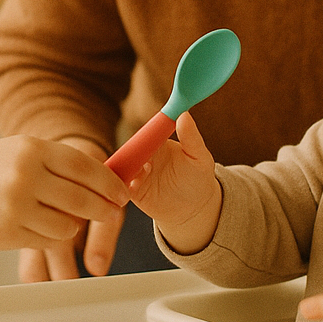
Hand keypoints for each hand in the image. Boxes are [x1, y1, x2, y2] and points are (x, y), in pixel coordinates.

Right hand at [18, 137, 123, 280]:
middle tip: (111, 212)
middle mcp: (25, 175)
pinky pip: (48, 241)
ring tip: (61, 216)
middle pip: (81, 199)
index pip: (84, 167)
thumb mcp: (20, 151)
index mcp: (32, 149)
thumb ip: (58, 161)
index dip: (108, 182)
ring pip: (68, 225)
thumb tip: (105, 178)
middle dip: (102, 209)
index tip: (121, 193)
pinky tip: (39, 225)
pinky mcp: (9, 232)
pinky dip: (51, 236)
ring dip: (73, 225)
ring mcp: (16, 206)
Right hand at [127, 112, 220, 255]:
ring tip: (142, 171)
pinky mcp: (133, 191)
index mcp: (158, 143)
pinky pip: (123, 185)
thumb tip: (184, 114)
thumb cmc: (197, 177)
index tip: (145, 139)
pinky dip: (125, 184)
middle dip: (131, 152)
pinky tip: (136, 185)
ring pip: (124, 166)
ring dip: (127, 168)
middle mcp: (145, 156)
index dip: (143, 136)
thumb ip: (191, 137)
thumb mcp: (199, 156)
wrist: (194, 206)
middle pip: (130, 149)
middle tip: (140, 156)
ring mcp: (137, 173)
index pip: (146, 134)